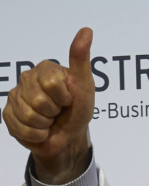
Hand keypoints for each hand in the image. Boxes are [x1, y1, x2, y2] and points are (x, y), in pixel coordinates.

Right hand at [2, 27, 93, 183]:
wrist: (69, 138)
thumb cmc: (77, 111)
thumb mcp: (85, 87)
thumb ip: (81, 61)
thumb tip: (87, 31)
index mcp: (45, 69)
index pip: (51, 84)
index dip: (63, 99)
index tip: (68, 100)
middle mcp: (27, 78)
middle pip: (38, 102)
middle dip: (53, 114)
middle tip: (58, 112)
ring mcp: (16, 96)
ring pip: (28, 116)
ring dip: (45, 126)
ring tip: (49, 121)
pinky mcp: (9, 114)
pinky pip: (20, 128)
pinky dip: (35, 136)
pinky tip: (40, 130)